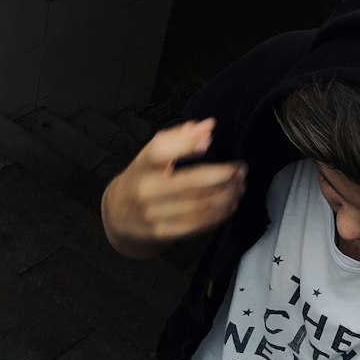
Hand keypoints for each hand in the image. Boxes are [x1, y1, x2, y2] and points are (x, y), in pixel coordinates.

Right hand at [101, 118, 246, 255]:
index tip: (208, 141)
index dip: (185, 146)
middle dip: (222, 176)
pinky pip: (196, 224)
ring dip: (225, 196)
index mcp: (143, 165)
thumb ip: (180, 137)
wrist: (118, 216)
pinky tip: (229, 205)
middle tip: (240, 169)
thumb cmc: (142, 179)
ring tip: (239, 187)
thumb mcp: (152, 155)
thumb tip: (208, 126)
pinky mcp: (162, 232)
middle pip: (189, 183)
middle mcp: (146, 190)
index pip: (160, 152)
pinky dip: (218, 215)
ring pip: (198, 206)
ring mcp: (153, 214)